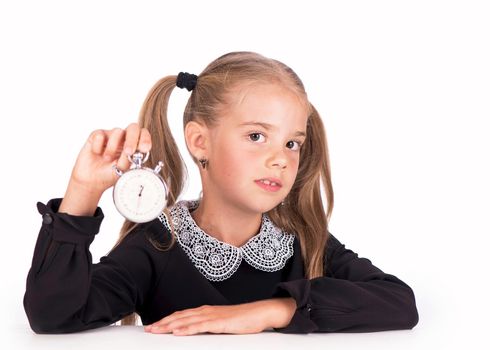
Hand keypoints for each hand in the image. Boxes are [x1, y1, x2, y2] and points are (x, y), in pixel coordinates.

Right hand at [70, 123, 151, 193]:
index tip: (144, 148)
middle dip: (132, 139)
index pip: (143, 135)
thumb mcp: (121, 170)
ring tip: (107, 159)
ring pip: (117, 131)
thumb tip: (132, 150)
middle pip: (133, 127)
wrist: (91, 180)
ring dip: (112, 147)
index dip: (145, 139)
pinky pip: (100, 135)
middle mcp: (124, 138)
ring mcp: (111, 135)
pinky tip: (96, 153)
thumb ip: (128, 159)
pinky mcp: (97, 135)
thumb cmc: (109, 174)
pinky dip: (98, 146)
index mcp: (134, 146)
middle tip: (128, 152)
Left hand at [143, 298, 296, 335]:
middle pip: (179, 317)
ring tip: (156, 330)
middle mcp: (205, 311)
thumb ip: (208, 328)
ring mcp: (212, 316)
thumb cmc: (242, 320)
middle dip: (163, 323)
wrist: (260, 313)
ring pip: (186, 320)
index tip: (154, 326)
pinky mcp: (219, 322)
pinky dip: (187, 328)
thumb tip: (196, 334)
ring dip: (169, 325)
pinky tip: (178, 332)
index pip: (181, 315)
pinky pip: (200, 326)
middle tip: (148, 329)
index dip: (166, 320)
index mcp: (205, 311)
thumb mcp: (221, 325)